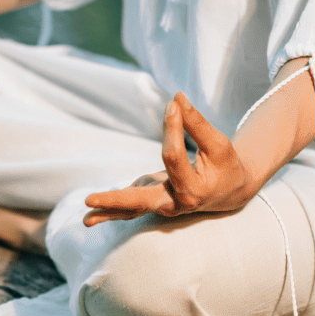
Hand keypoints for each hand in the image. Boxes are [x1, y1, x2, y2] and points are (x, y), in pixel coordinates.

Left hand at [83, 92, 254, 226]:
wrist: (230, 191)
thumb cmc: (225, 165)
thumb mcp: (218, 144)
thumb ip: (196, 124)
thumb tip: (176, 97)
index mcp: (194, 191)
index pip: (173, 157)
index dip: (172, 129)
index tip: (173, 105)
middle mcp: (175, 204)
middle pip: (140, 202)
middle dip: (115, 200)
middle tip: (88, 199)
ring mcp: (161, 205)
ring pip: (131, 209)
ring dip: (106, 211)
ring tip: (84, 218)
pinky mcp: (151, 200)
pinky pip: (129, 207)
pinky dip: (110, 210)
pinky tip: (89, 216)